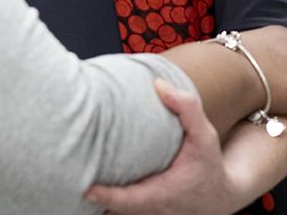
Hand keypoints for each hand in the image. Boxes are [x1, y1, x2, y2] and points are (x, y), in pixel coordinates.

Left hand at [84, 79, 246, 214]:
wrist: (219, 197)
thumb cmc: (208, 164)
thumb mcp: (205, 136)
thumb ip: (187, 109)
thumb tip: (158, 84)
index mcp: (162, 194)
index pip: (129, 200)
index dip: (108, 196)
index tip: (86, 188)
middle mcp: (151, 210)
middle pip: (114, 211)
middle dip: (94, 200)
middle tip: (66, 178)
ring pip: (113, 214)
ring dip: (95, 202)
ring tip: (68, 180)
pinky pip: (116, 213)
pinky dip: (103, 203)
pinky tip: (86, 184)